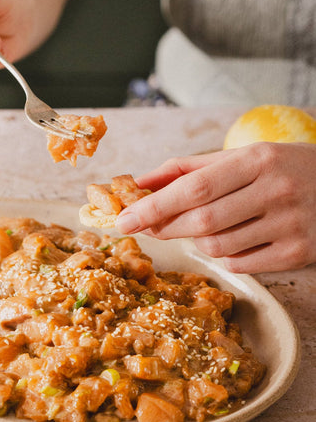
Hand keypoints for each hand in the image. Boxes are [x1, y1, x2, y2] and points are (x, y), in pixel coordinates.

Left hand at [116, 142, 315, 272]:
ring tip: (202, 228)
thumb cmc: (285, 168)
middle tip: (144, 228)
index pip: (194, 187)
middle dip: (166, 227)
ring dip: (197, 241)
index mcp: (259, 160)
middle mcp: (276, 191)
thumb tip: (139, 182)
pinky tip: (231, 241)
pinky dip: (224, 256)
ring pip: (218, 246)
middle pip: (202, 220)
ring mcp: (290, 225)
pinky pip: (241, 264)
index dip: (155, 206)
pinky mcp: (298, 253)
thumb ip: (190, 168)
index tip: (124, 219)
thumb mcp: (244, 157)